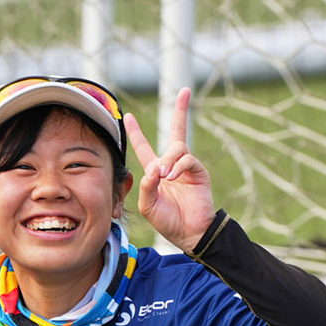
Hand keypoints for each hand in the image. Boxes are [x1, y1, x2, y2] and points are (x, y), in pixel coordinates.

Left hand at [125, 87, 216, 249]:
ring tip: (164, 176)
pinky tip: (172, 177)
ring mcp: (186, 167)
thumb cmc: (167, 221)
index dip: (136, 132)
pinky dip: (178, 166)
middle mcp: (172, 164)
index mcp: (156, 171)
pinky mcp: (198, 172)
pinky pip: (187, 159)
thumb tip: (154, 167)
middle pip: (176, 131)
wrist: (189, 233)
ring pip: (177, 147)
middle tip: (185, 92)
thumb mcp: (148, 205)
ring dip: (168, 159)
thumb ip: (146, 186)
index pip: (144, 147)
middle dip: (181, 110)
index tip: (127, 116)